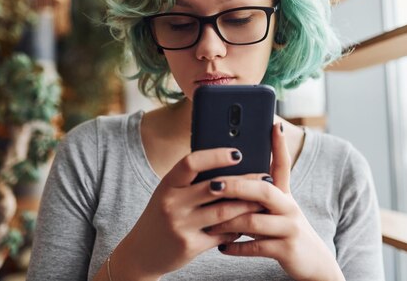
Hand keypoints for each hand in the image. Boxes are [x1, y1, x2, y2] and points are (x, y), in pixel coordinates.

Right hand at [112, 148, 265, 280]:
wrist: (141, 253)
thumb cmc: (162, 215)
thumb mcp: (169, 193)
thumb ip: (191, 181)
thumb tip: (230, 162)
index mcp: (167, 184)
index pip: (191, 162)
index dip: (216, 156)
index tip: (238, 153)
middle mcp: (172, 203)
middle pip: (215, 187)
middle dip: (245, 182)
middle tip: (265, 177)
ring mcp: (180, 226)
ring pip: (223, 211)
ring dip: (247, 205)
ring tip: (263, 198)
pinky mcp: (190, 246)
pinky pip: (222, 234)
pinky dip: (238, 228)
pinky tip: (248, 222)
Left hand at [206, 123, 345, 280]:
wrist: (314, 264)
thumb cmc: (284, 232)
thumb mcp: (277, 211)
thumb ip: (258, 196)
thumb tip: (226, 180)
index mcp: (284, 195)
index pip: (283, 164)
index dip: (279, 144)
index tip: (273, 124)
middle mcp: (289, 207)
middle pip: (263, 190)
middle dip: (236, 185)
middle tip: (214, 184)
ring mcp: (289, 228)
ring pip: (254, 220)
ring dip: (228, 221)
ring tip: (210, 223)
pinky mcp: (287, 249)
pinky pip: (256, 246)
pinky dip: (236, 247)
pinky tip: (222, 247)